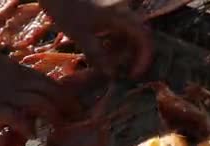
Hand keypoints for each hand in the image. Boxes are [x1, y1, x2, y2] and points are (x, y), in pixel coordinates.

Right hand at [0, 24, 74, 136]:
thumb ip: (11, 74)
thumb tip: (20, 81)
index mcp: (19, 71)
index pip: (49, 82)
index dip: (64, 94)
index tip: (74, 105)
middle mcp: (18, 82)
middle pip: (51, 92)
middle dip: (67, 105)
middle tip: (77, 118)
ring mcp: (8, 94)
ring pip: (41, 103)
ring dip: (53, 117)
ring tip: (59, 128)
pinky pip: (18, 118)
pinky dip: (29, 127)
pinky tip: (34, 135)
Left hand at [39, 0, 153, 78]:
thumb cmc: (65, 8)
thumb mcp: (80, 35)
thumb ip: (97, 55)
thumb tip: (111, 74)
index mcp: (121, 14)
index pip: (144, 38)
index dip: (144, 58)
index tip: (133, 73)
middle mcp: (124, 7)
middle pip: (139, 35)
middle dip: (129, 54)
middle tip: (113, 66)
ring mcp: (118, 4)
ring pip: (129, 30)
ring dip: (120, 46)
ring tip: (103, 56)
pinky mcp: (109, 5)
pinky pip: (120, 23)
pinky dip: (114, 37)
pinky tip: (99, 42)